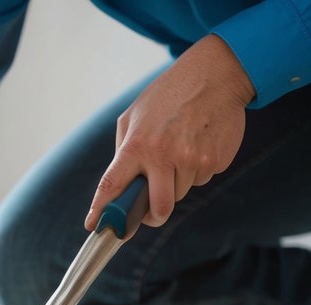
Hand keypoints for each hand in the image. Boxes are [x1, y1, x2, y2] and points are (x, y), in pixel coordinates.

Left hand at [85, 34, 254, 233]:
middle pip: (158, 208)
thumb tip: (120, 186)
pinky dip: (195, 170)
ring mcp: (193, 160)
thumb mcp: (134, 116)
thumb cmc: (168, 95)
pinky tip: (197, 144)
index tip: (95, 225)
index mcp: (138, 144)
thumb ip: (124, 151)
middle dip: (153, 216)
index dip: (102, 210)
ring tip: (179, 150)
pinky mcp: (215, 161)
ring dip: (176, 182)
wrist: (215, 73)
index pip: (113, 185)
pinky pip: (200, 180)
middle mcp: (164, 155)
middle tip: (150, 213)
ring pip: (180, 193)